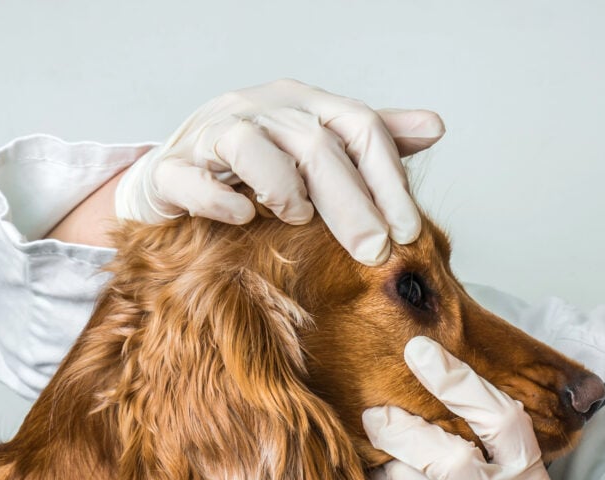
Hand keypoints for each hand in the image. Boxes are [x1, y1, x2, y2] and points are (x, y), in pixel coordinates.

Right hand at [115, 78, 443, 264]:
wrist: (174, 175)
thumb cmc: (259, 165)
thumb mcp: (321, 148)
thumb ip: (374, 140)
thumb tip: (436, 126)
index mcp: (303, 104)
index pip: (359, 127)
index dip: (388, 179)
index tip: (410, 231)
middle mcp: (259, 110)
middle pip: (314, 145)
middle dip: (351, 203)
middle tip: (375, 251)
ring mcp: (209, 135)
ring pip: (250, 146)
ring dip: (283, 187)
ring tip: (300, 219)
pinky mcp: (169, 169)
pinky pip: (188, 178)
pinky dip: (217, 198)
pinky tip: (242, 218)